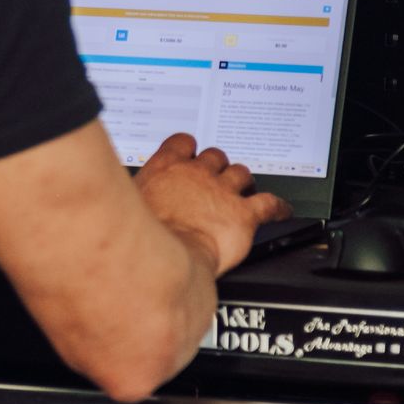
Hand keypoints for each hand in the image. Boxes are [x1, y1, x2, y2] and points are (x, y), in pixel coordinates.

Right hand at [134, 133, 290, 274]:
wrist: (162, 260)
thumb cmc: (141, 238)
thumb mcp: (126, 208)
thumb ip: (133, 197)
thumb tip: (121, 202)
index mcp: (165, 169)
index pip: (183, 143)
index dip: (189, 149)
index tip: (190, 155)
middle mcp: (196, 174)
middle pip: (216, 157)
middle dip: (218, 167)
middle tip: (217, 180)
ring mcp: (222, 192)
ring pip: (241, 174)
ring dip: (243, 182)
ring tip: (244, 191)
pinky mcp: (243, 215)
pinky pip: (269, 204)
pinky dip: (278, 207)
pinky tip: (281, 210)